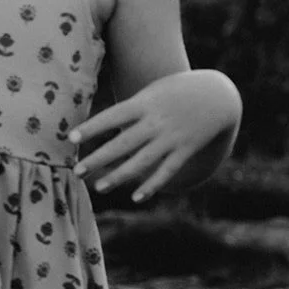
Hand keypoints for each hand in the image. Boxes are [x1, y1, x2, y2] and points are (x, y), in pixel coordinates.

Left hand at [70, 72, 237, 202]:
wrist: (217, 95)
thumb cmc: (175, 91)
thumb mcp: (151, 93)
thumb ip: (131, 109)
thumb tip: (105, 126)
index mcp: (145, 104)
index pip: (112, 116)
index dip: (92, 127)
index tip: (71, 138)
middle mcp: (156, 122)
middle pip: (123, 143)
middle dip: (99, 158)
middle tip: (76, 171)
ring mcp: (172, 138)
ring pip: (142, 161)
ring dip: (119, 176)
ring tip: (98, 187)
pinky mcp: (186, 150)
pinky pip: (167, 171)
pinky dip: (152, 185)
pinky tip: (136, 197)